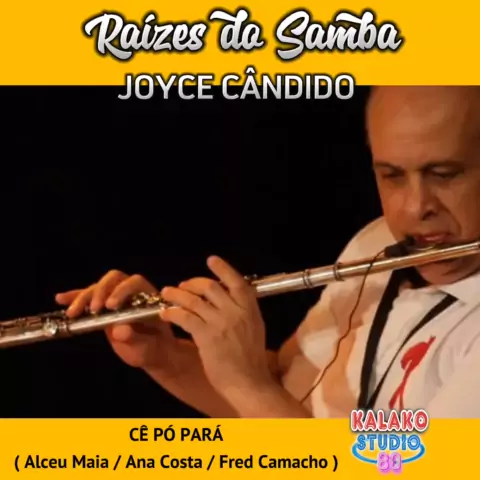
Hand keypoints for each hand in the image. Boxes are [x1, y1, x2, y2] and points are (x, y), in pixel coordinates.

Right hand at [55, 270, 174, 368]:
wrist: (151, 353)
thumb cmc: (152, 348)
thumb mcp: (146, 347)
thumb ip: (135, 338)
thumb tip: (120, 330)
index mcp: (147, 296)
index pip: (134, 282)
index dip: (122, 290)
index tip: (111, 306)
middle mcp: (131, 292)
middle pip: (114, 279)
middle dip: (101, 291)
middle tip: (93, 309)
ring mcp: (115, 297)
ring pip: (98, 288)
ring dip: (83, 297)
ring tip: (72, 313)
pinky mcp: (102, 307)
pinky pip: (88, 298)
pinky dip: (74, 297)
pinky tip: (60, 299)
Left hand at [159, 256, 273, 398]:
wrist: (248, 382)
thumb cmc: (251, 359)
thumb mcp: (255, 328)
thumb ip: (243, 312)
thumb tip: (227, 298)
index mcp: (250, 309)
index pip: (237, 282)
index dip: (223, 269)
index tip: (211, 259)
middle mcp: (236, 312)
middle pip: (210, 287)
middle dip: (192, 283)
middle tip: (182, 285)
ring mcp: (220, 323)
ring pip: (194, 300)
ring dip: (177, 294)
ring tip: (166, 293)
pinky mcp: (206, 336)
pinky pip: (185, 317)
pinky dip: (173, 312)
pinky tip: (166, 313)